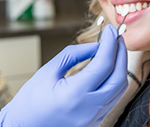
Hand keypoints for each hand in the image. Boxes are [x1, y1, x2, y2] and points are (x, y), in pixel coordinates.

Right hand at [0, 24, 127, 126]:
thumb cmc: (29, 102)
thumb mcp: (48, 72)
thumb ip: (73, 55)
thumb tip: (95, 46)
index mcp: (74, 95)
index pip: (103, 65)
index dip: (110, 45)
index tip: (111, 31)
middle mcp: (88, 109)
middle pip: (118, 78)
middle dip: (120, 54)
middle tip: (116, 38)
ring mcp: (93, 118)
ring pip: (119, 90)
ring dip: (119, 68)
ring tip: (113, 51)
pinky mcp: (94, 122)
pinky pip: (112, 99)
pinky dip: (113, 81)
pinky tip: (106, 69)